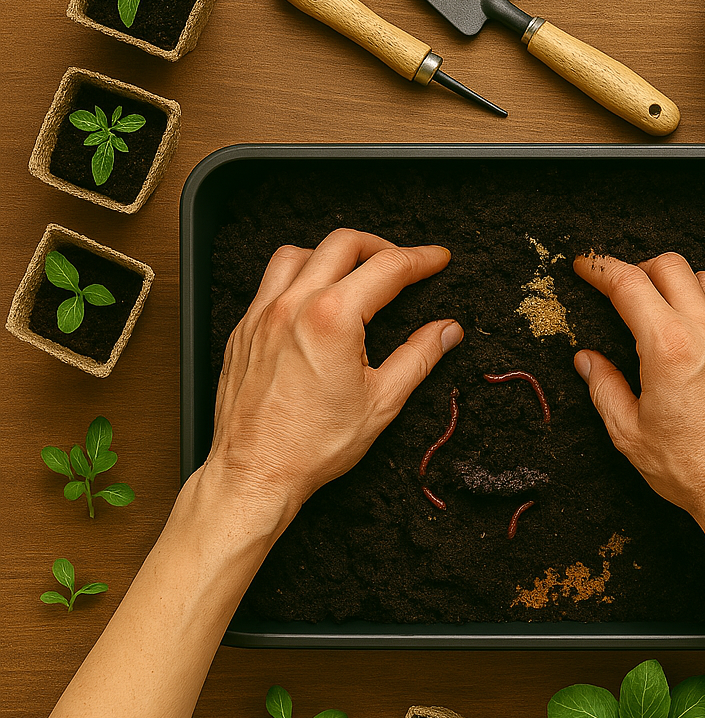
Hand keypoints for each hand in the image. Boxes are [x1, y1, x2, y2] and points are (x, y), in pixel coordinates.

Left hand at [204, 228, 462, 527]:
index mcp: (332, 318)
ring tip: (355, 273)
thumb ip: (419, 357)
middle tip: (403, 264)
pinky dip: (298, 275)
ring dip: (333, 254)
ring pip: (300, 253)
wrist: (255, 473)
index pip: (388, 268)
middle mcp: (293, 306)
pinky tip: (313, 298)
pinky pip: (270, 281)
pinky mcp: (243, 329)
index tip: (438, 259)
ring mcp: (262, 314)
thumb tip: (447, 331)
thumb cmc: (311, 446)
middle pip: (343, 243)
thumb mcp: (381, 402)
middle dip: (382, 246)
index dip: (421, 259)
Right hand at [573, 251, 704, 552]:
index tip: (585, 266)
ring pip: (704, 279)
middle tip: (615, 285)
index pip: (629, 285)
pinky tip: (686, 328)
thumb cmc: (693, 471)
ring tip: (653, 302)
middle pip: (670, 266)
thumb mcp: (629, 433)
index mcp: (669, 349)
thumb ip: (604, 387)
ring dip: (674, 279)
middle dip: (636, 266)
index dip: (600, 268)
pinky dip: (701, 302)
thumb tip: (588, 361)